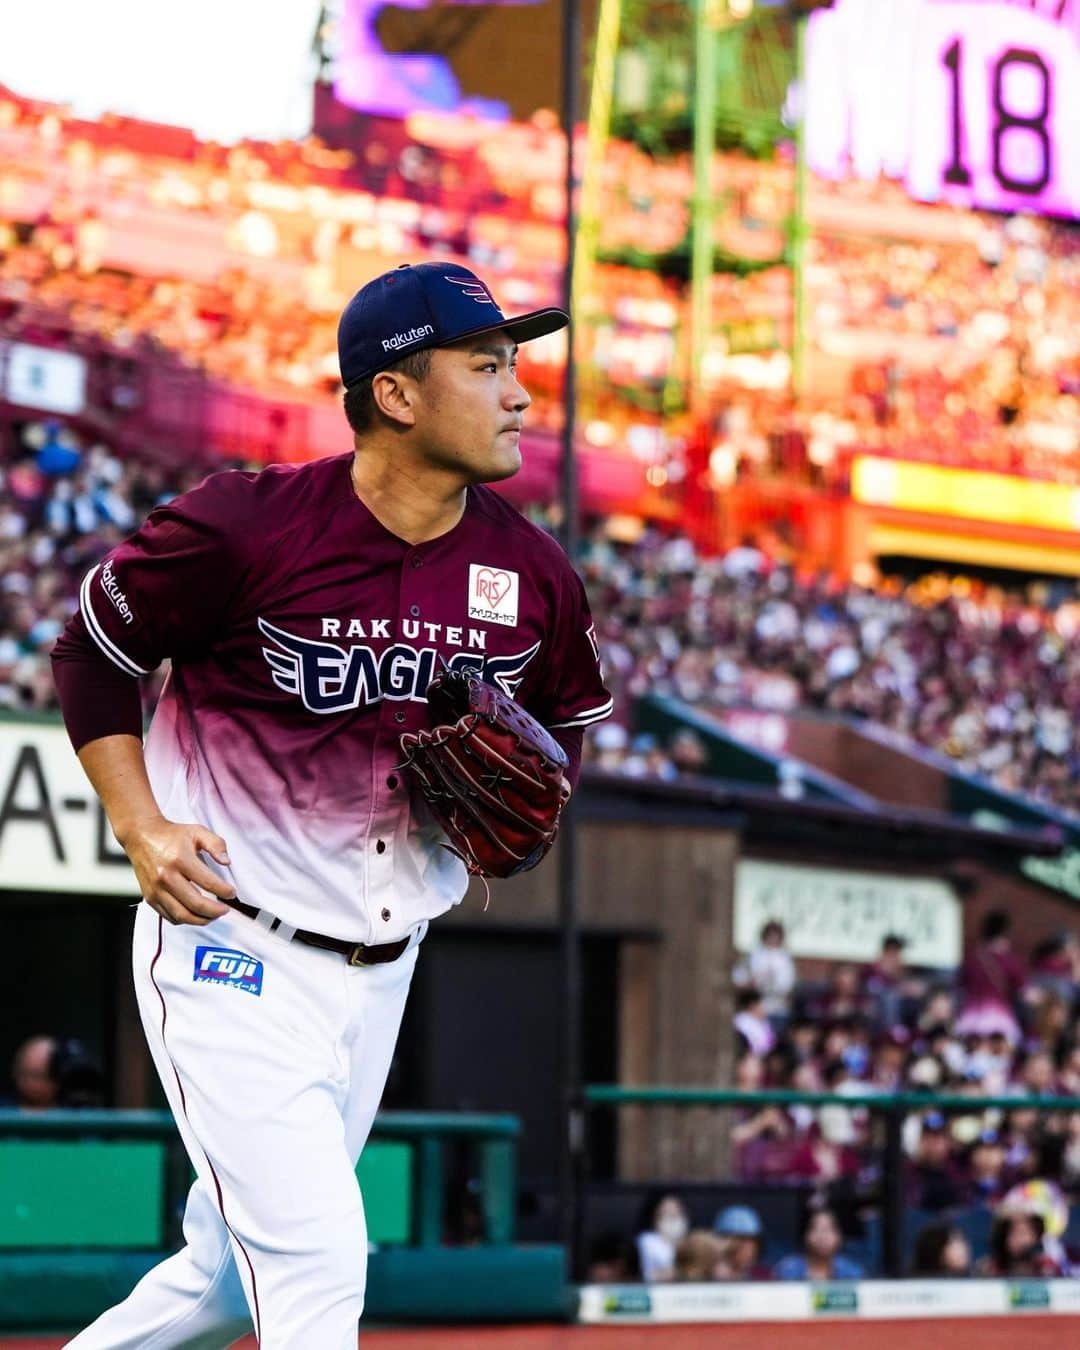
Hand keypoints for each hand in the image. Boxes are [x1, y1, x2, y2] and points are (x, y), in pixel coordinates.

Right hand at [118, 815, 235, 926]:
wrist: (141, 836)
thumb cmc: (172, 835)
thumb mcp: (197, 832)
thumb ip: (216, 844)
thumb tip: (226, 862)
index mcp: (180, 859)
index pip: (207, 882)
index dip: (223, 891)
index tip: (232, 893)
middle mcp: (166, 877)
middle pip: (195, 904)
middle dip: (215, 911)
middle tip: (226, 910)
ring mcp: (156, 889)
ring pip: (182, 915)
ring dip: (201, 920)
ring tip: (213, 916)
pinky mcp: (150, 897)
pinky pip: (169, 916)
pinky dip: (185, 920)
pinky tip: (196, 915)